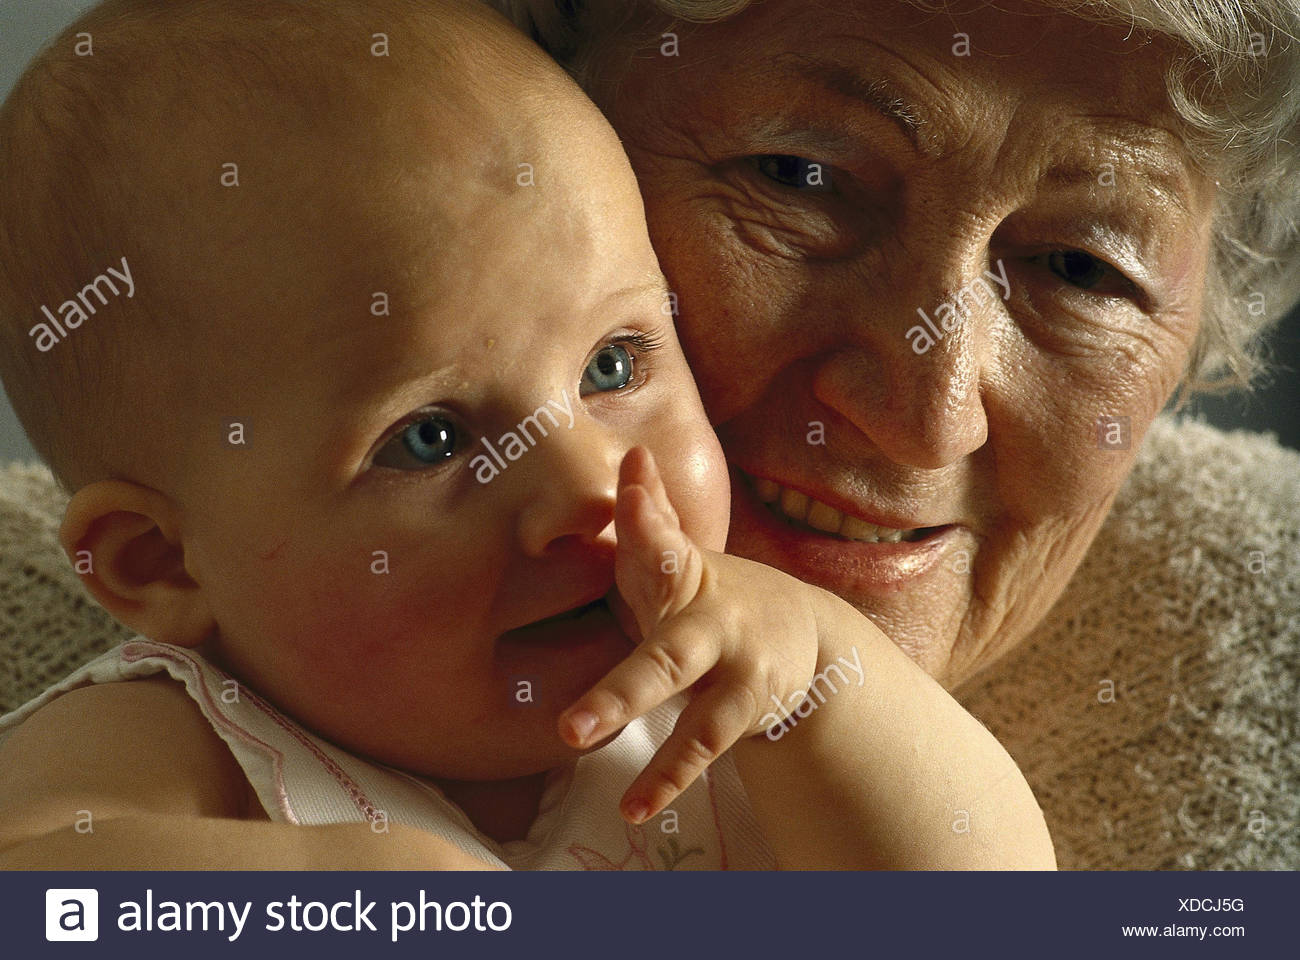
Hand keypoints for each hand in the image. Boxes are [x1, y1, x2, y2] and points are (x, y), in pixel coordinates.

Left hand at [557, 447, 820, 823]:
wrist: (809, 639)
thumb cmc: (714, 596)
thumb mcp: (684, 559)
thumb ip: (651, 516)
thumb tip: (633, 455)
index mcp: (686, 573)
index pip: (662, 540)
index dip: (645, 513)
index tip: (632, 479)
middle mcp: (710, 616)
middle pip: (663, 649)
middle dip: (619, 674)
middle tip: (567, 707)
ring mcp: (731, 665)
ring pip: (682, 697)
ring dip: (632, 716)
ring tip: (575, 738)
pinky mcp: (743, 705)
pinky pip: (700, 744)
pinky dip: (666, 777)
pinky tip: (634, 806)